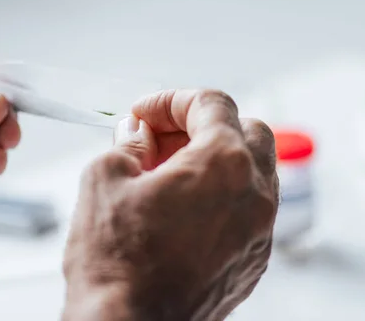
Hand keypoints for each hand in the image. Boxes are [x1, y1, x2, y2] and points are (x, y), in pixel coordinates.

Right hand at [63, 89, 277, 320]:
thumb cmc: (116, 264)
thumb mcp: (104, 180)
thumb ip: (127, 144)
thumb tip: (137, 136)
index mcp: (224, 165)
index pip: (212, 104)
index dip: (172, 100)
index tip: (146, 114)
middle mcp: (254, 195)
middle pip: (247, 131)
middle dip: (204, 126)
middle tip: (162, 140)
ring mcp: (260, 231)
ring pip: (254, 171)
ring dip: (217, 160)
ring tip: (169, 175)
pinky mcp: (254, 260)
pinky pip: (249, 210)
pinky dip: (224, 196)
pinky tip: (183, 209)